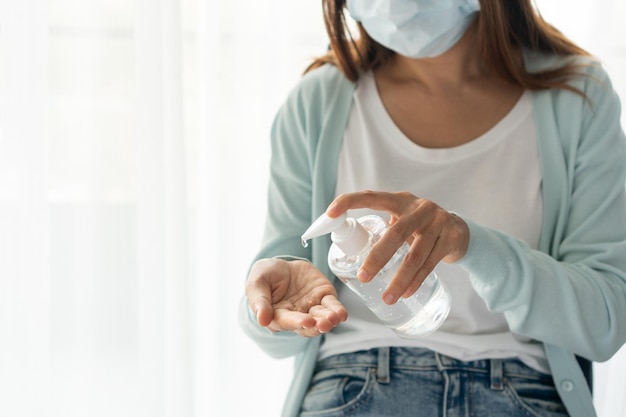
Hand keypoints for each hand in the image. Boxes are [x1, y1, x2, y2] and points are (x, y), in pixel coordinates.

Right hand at [245, 258, 347, 336]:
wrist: (281, 265)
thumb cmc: (265, 276)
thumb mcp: (256, 283)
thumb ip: (259, 301)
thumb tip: (262, 320)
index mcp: (277, 316)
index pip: (287, 322)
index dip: (297, 322)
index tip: (307, 322)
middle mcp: (296, 316)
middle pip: (308, 324)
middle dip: (317, 325)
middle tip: (324, 324)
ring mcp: (311, 307)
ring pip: (322, 317)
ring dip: (329, 320)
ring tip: (334, 318)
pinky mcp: (323, 297)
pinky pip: (332, 305)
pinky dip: (338, 310)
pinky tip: (341, 314)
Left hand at [326, 191, 468, 304]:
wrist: (459, 230)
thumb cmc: (419, 227)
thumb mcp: (401, 220)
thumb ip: (381, 229)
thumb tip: (347, 246)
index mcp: (400, 201)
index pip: (371, 197)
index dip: (349, 202)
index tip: (330, 213)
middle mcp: (419, 208)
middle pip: (395, 234)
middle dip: (377, 258)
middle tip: (363, 277)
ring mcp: (437, 222)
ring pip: (414, 255)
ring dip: (399, 279)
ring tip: (386, 298)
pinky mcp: (450, 238)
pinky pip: (430, 264)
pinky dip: (416, 281)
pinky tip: (405, 294)